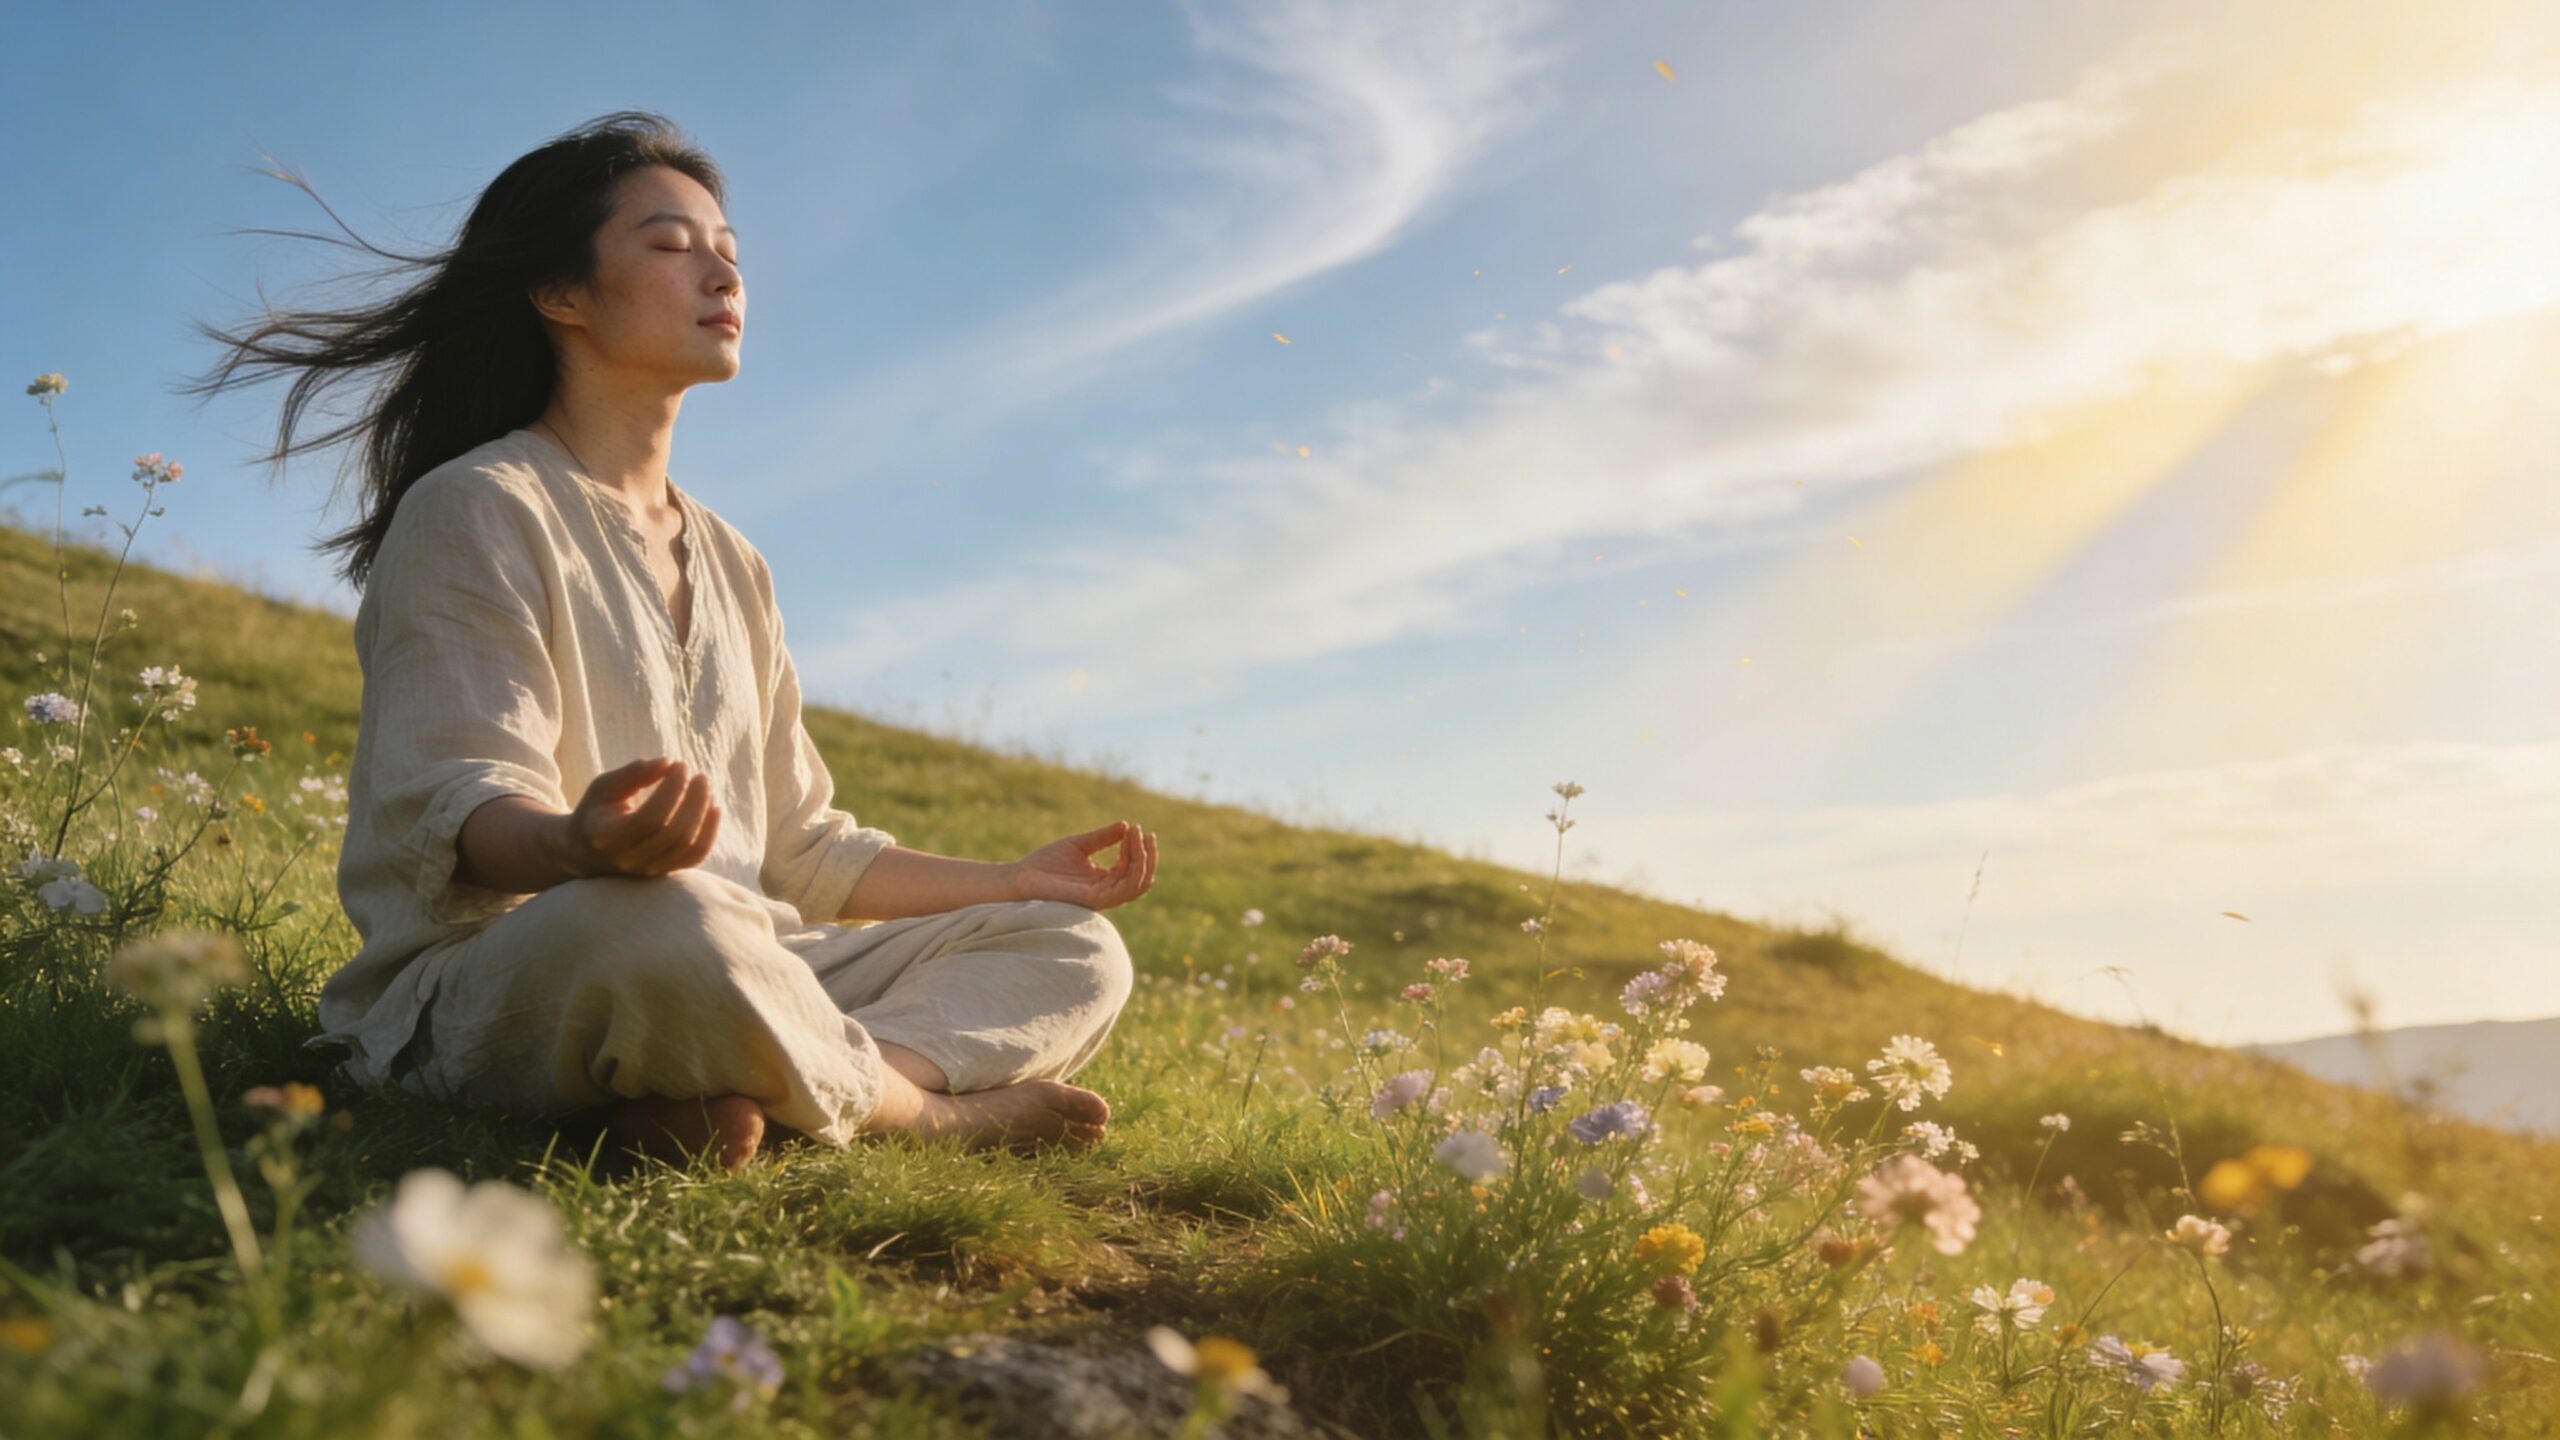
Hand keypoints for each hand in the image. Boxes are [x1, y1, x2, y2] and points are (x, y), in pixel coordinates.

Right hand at [562, 755, 720, 877]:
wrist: (586, 851)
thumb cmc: (597, 811)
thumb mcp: (604, 787)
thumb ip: (633, 774)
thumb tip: (668, 762)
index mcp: (607, 838)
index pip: (650, 819)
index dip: (671, 790)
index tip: (680, 765)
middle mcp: (628, 860)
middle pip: (673, 834)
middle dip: (693, 801)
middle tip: (700, 775)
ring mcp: (647, 871)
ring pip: (688, 847)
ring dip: (703, 814)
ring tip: (706, 787)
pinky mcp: (663, 873)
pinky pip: (695, 857)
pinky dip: (710, 832)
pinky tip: (714, 808)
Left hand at [1011, 820, 1155, 909]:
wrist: (1022, 876)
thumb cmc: (1046, 863)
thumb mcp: (1080, 845)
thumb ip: (1102, 838)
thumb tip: (1126, 825)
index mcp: (1103, 881)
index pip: (1132, 868)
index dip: (1137, 848)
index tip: (1134, 827)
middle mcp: (1106, 891)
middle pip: (1141, 879)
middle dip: (1148, 855)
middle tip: (1145, 832)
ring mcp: (1101, 897)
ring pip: (1137, 884)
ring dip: (1143, 859)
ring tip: (1138, 834)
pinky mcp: (1093, 899)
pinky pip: (1122, 889)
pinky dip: (1131, 867)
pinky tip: (1127, 847)